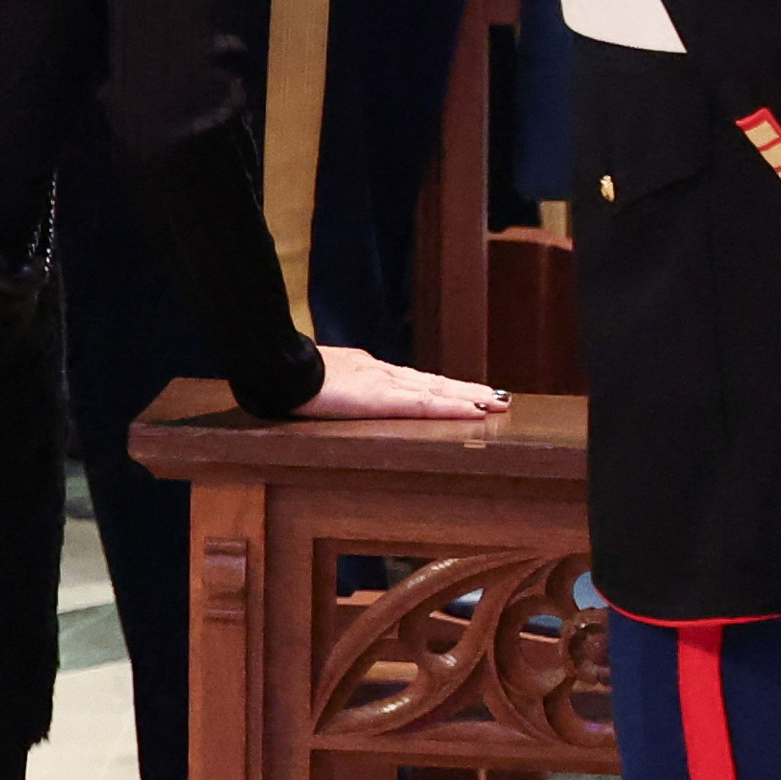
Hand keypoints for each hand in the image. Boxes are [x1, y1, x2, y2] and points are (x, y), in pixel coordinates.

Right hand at [296, 344, 510, 420]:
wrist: (281, 369)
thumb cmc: (289, 378)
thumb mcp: (317, 380)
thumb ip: (336, 383)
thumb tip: (342, 388)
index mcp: (368, 373)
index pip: (414, 381)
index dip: (442, 387)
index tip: (465, 391)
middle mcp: (384, 375)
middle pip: (435, 384)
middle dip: (467, 391)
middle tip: (499, 397)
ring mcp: (387, 384)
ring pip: (439, 392)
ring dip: (470, 397)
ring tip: (498, 402)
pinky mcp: (386, 398)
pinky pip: (428, 404)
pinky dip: (454, 406)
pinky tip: (476, 409)